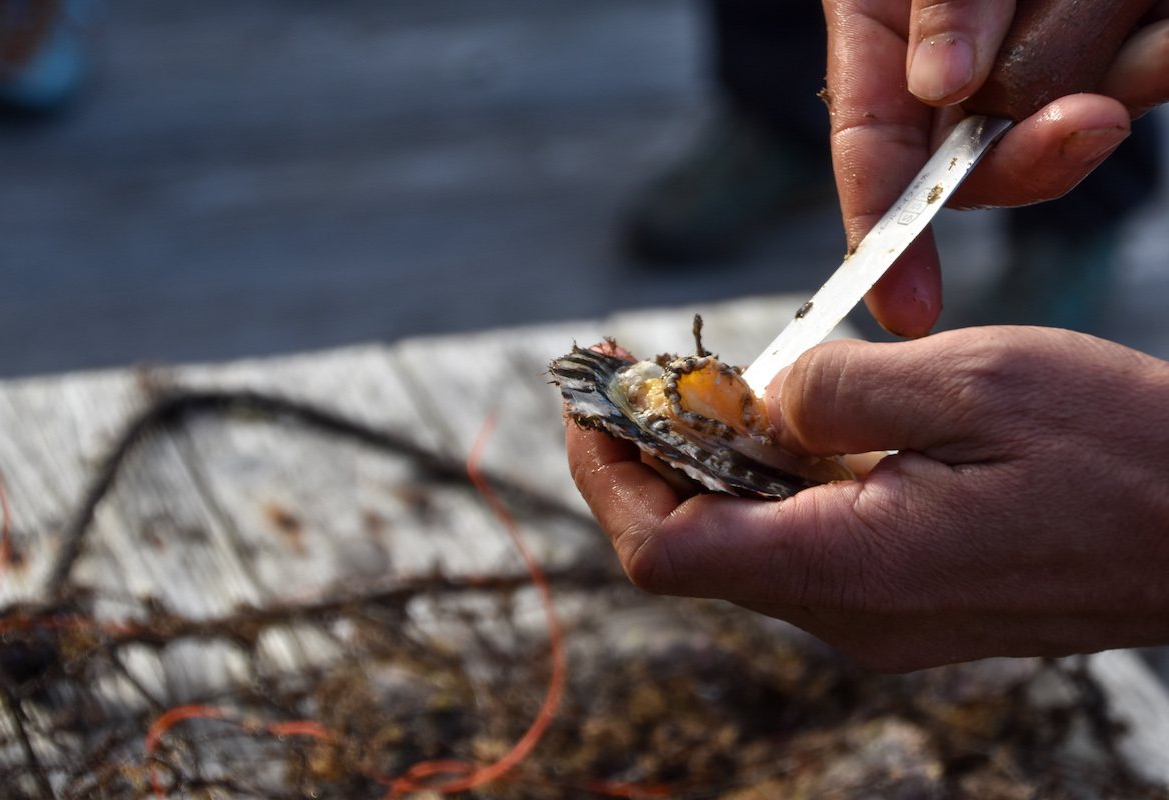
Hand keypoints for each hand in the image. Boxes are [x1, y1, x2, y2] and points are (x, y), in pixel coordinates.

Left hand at [566, 327, 1168, 670]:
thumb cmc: (1120, 456)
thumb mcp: (970, 384)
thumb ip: (839, 390)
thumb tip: (764, 398)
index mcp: (849, 567)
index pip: (666, 549)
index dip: (607, 476)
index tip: (591, 403)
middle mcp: (849, 612)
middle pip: (694, 544)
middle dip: (652, 456)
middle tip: (640, 375)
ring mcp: (877, 615)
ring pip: (747, 539)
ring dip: (714, 464)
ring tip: (711, 383)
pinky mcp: (905, 599)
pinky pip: (805, 541)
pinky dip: (774, 481)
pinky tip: (790, 420)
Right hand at [822, 0, 1168, 336]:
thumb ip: (938, 2)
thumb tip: (940, 82)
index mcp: (886, 49)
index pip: (872, 157)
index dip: (885, 243)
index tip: (907, 311)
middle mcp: (959, 70)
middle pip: (981, 161)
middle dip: (1036, 159)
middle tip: (1092, 125)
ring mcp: (1038, 59)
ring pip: (1069, 123)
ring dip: (1118, 99)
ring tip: (1163, 46)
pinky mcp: (1111, 41)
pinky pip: (1134, 73)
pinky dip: (1155, 65)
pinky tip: (1165, 36)